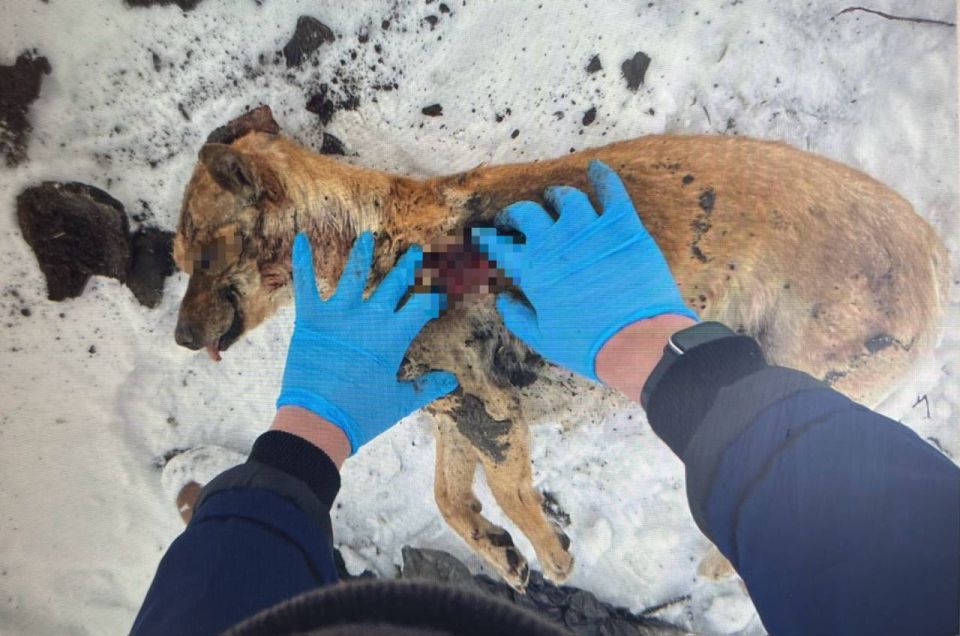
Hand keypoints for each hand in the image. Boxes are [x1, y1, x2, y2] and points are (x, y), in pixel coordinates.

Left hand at [277, 232, 458, 453]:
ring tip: (367, 237)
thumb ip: (426, 387)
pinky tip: (300, 239)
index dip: (435, 292)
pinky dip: (302, 260)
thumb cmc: (362, 414)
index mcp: (394, 336)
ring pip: (354, 274)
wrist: (319, 421)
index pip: (423, 304)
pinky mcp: (310, 319)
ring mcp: (339, 314)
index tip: (443, 285)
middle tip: (415, 251)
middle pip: (393, 283)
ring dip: (362, 254)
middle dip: (407, 266)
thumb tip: (451, 380)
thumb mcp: (400, 402)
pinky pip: (305, 284)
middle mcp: (370, 317)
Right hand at [471, 160, 697, 380]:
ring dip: (557, 196)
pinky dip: (603, 176)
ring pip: (567, 198)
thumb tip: (502, 299)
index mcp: (533, 270)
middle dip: (518, 212)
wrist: (636, 340)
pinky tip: (596, 168)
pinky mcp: (623, 225)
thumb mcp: (542, 338)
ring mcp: (589, 229)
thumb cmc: (587, 344)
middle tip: (518, 216)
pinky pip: (611, 190)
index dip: (490, 238)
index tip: (487, 235)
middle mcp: (555, 242)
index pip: (501, 245)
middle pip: (528, 213)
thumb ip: (517, 316)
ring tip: (555, 198)